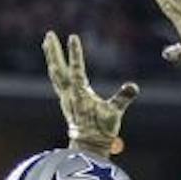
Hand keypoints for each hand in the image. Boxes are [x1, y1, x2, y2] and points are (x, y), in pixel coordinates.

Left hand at [42, 31, 137, 153]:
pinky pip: (57, 80)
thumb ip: (122, 99)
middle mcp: (69, 93)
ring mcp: (65, 96)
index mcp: (80, 94)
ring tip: (47, 42)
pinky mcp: (65, 100)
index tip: (73, 37)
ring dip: (51, 57)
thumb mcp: (114, 113)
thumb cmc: (102, 130)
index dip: (75, 53)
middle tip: (49, 34)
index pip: (77, 70)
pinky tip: (55, 63)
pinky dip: (55, 68)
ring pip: (55, 73)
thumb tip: (133, 87)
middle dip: (53, 51)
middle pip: (58, 68)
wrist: (89, 145)